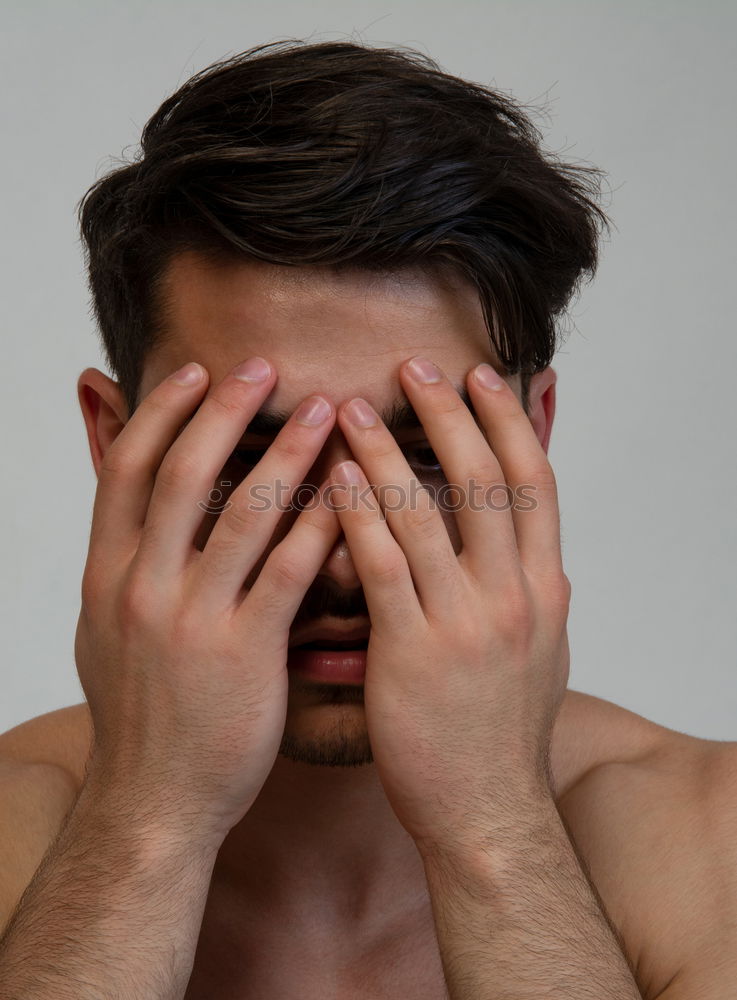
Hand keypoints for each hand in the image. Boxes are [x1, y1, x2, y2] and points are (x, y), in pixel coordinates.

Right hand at [74, 358, 339, 846]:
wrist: (153, 801)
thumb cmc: (142, 712)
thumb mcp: (108, 629)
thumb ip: (123, 560)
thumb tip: (131, 502)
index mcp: (107, 575)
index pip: (127, 470)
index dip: (162, 413)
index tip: (196, 370)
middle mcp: (141, 588)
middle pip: (180, 475)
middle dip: (223, 411)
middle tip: (265, 365)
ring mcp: (191, 621)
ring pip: (242, 515)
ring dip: (288, 454)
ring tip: (329, 411)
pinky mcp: (244, 654)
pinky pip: (289, 575)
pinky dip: (321, 527)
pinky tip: (354, 495)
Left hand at [328, 357, 570, 853]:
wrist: (488, 812)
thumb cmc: (503, 733)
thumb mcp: (540, 652)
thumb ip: (533, 593)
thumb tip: (539, 550)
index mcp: (547, 591)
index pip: (538, 484)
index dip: (512, 423)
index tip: (486, 377)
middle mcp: (515, 596)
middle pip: (486, 481)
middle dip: (451, 415)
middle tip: (416, 367)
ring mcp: (467, 623)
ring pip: (427, 512)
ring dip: (388, 452)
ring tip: (354, 407)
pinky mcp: (414, 652)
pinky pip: (382, 565)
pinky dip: (357, 514)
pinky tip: (332, 478)